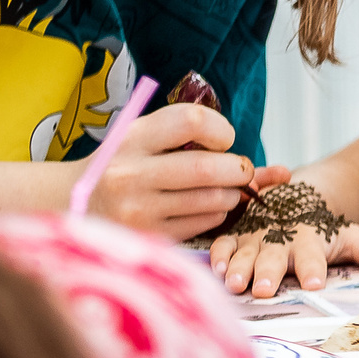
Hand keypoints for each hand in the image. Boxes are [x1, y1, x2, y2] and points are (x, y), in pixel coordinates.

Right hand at [79, 104, 260, 240]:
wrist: (75, 204)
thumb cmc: (126, 164)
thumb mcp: (149, 140)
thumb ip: (203, 141)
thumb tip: (283, 172)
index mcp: (131, 139)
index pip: (191, 121)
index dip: (221, 129)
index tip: (223, 139)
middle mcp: (130, 174)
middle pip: (209, 167)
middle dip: (238, 168)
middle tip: (238, 169)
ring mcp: (137, 209)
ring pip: (214, 199)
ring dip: (231, 193)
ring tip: (221, 188)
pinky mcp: (148, 236)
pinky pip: (205, 222)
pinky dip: (217, 213)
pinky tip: (203, 206)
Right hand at [207, 179, 358, 297]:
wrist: (299, 197)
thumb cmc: (324, 227)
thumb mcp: (351, 235)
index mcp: (310, 240)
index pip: (313, 257)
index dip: (313, 269)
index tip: (315, 284)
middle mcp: (280, 239)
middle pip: (274, 257)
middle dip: (268, 273)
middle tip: (265, 289)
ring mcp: (255, 238)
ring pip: (245, 254)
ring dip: (238, 268)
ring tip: (235, 284)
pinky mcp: (235, 237)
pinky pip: (222, 245)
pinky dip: (217, 256)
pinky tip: (213, 270)